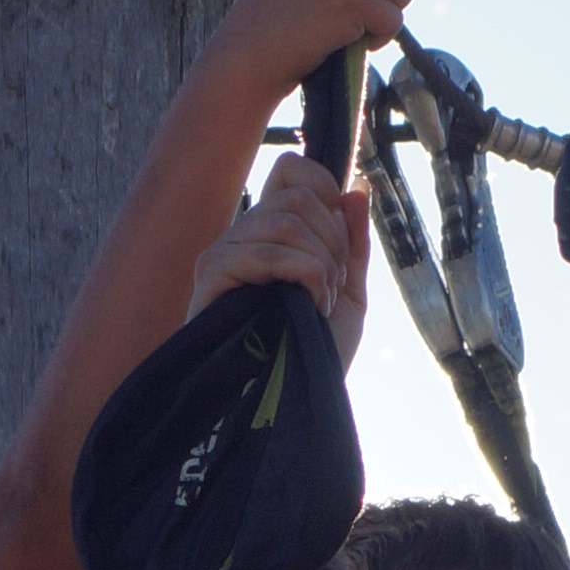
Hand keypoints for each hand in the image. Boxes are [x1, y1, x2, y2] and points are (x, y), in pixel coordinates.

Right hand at [191, 151, 369, 362]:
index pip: (292, 170)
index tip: (340, 240)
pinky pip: (267, 251)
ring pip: (287, 221)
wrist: (294, 399)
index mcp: (273, 231)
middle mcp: (245, 233)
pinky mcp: (212, 274)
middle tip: (333, 284)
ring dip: (321, 263)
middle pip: (298, 196)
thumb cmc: (315, 350)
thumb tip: (357, 186)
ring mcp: (225, 251)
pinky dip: (304, 275)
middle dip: (333, 241)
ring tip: (320, 300)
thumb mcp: (348, 289)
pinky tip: (308, 306)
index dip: (325, 191)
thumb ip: (353, 239)